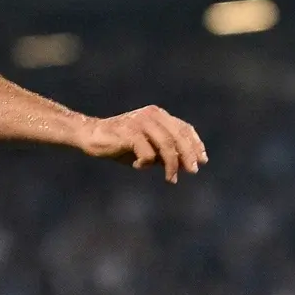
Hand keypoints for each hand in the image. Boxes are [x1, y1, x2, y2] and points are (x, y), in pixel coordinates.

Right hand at [77, 106, 207, 182]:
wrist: (91, 136)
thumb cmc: (121, 144)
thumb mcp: (148, 149)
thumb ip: (165, 154)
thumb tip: (187, 165)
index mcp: (158, 115)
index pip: (184, 128)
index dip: (195, 144)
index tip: (202, 160)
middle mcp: (152, 115)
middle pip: (179, 136)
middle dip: (188, 155)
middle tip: (193, 171)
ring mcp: (141, 122)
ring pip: (166, 145)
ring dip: (171, 165)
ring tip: (170, 179)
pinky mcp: (129, 132)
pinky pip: (147, 152)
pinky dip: (146, 163)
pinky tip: (136, 165)